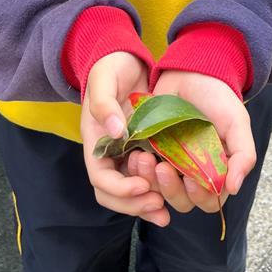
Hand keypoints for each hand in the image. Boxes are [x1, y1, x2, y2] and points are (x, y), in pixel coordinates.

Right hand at [80, 52, 168, 226]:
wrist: (124, 59)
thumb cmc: (110, 67)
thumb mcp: (103, 80)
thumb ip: (104, 104)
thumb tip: (115, 131)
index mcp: (95, 142)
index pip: (101, 177)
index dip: (120, 188)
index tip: (142, 186)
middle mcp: (109, 153)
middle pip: (115, 193)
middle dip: (134, 205)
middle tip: (159, 207)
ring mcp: (126, 153)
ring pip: (132, 191)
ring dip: (147, 205)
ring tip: (167, 212)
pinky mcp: (144, 148)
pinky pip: (148, 177)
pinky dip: (159, 190)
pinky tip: (176, 196)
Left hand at [141, 70, 255, 217]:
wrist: (193, 70)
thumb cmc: (219, 97)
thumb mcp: (237, 122)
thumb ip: (243, 154)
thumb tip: (233, 188)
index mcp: (216, 171)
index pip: (208, 199)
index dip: (200, 197)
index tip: (192, 182)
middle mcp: (192, 172)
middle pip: (181, 200)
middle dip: (170, 190)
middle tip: (162, 168)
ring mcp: (170, 162)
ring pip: (158, 189)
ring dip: (150, 181)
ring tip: (144, 159)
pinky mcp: (151, 150)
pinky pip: (141, 171)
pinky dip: (137, 169)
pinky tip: (136, 155)